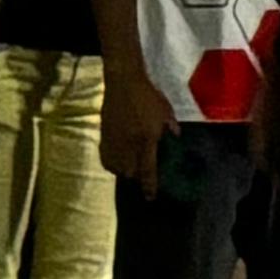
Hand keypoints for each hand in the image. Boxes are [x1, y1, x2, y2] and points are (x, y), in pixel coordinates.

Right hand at [99, 63, 174, 185]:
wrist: (123, 81)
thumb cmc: (147, 94)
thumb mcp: (165, 110)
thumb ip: (170, 127)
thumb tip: (176, 138)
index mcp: (146, 140)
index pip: (147, 170)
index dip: (149, 186)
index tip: (149, 197)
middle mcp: (129, 145)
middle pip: (130, 173)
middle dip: (136, 177)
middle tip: (142, 172)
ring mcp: (114, 140)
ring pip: (116, 167)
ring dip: (123, 171)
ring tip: (129, 166)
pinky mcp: (104, 134)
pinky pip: (105, 157)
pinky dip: (110, 162)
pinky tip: (116, 159)